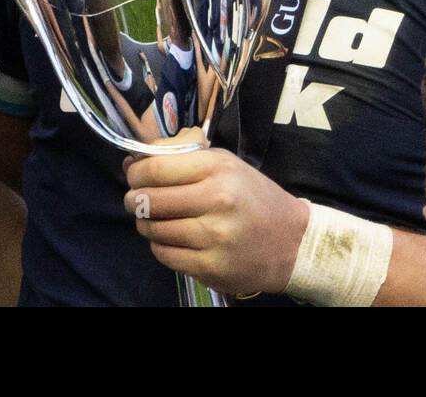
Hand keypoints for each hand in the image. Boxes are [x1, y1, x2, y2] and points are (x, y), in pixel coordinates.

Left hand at [123, 136, 309, 295]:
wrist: (292, 242)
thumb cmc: (254, 197)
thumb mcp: (227, 164)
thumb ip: (186, 158)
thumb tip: (139, 158)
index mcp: (219, 169)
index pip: (156, 168)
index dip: (135, 171)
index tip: (133, 174)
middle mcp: (217, 200)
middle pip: (149, 200)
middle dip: (135, 199)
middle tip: (136, 200)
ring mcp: (214, 237)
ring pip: (153, 230)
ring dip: (146, 224)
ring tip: (155, 220)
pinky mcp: (211, 267)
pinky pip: (165, 255)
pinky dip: (160, 246)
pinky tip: (171, 239)